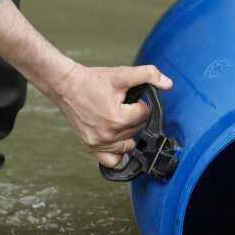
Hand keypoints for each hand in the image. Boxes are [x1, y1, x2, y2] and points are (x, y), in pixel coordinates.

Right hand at [53, 64, 172, 167]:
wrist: (65, 86)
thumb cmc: (92, 81)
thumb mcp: (122, 74)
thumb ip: (148, 75)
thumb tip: (168, 84)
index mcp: (118, 118)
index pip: (146, 115)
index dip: (140, 105)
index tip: (128, 99)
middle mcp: (109, 135)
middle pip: (138, 131)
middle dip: (134, 118)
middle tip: (120, 106)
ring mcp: (98, 144)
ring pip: (129, 145)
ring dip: (128, 133)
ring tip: (117, 119)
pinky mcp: (90, 147)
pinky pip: (113, 160)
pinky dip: (117, 153)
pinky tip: (116, 139)